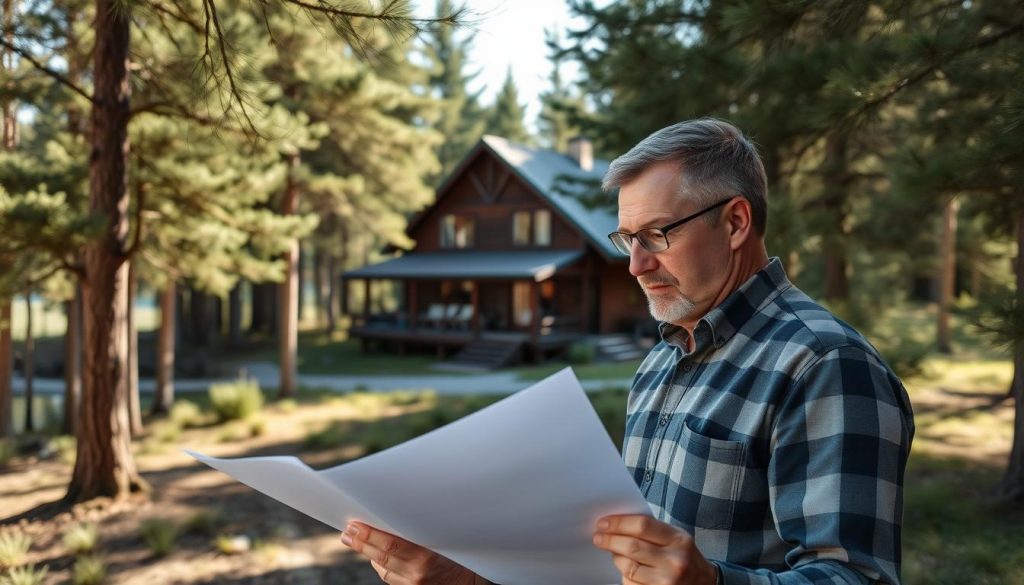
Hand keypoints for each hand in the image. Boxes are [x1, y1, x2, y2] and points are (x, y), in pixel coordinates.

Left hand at [341, 521, 487, 584]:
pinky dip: (382, 566)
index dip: (368, 535)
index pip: (389, 544)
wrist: (475, 582)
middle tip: (346, 532)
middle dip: (360, 543)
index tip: (353, 525)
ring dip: (369, 553)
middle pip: (379, 557)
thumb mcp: (444, 537)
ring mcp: (413, 584)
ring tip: (357, 539)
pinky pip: (390, 578)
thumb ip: (418, 530)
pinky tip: (378, 556)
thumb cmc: (463, 553)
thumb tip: (391, 516)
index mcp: (427, 556)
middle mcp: (417, 573)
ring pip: (382, 568)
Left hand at [593, 515, 717, 584]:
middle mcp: (674, 561)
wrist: (703, 582)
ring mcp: (666, 581)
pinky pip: (631, 584)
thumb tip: (616, 523)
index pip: (642, 526)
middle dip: (610, 540)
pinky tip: (626, 569)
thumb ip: (651, 529)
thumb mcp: (675, 537)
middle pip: (632, 547)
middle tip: (598, 537)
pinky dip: (624, 575)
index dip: (618, 523)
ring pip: (628, 567)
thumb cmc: (682, 555)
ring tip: (613, 553)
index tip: (602, 523)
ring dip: (616, 558)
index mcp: (678, 539)